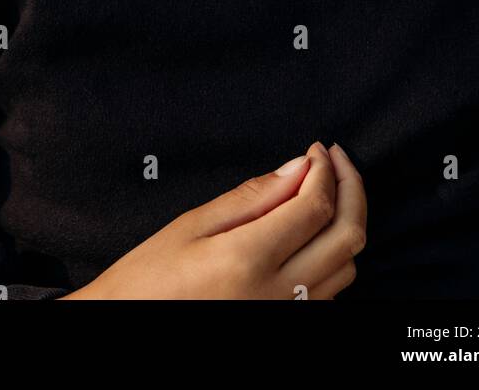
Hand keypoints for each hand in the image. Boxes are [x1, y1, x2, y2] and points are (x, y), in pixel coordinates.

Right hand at [57, 140, 365, 298]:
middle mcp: (278, 295)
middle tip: (335, 160)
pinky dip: (333, 256)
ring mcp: (287, 317)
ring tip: (325, 191)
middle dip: (351, 189)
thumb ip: (251, 196)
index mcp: (249, 260)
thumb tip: (297, 167)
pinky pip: (331, 293)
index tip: (316, 149)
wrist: (128, 324)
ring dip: (345, 223)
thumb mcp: (192, 225)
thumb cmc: (151, 277)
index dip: (324, 169)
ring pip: (347, 268)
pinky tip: (312, 233)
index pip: (316, 206)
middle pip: (347, 237)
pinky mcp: (287, 328)